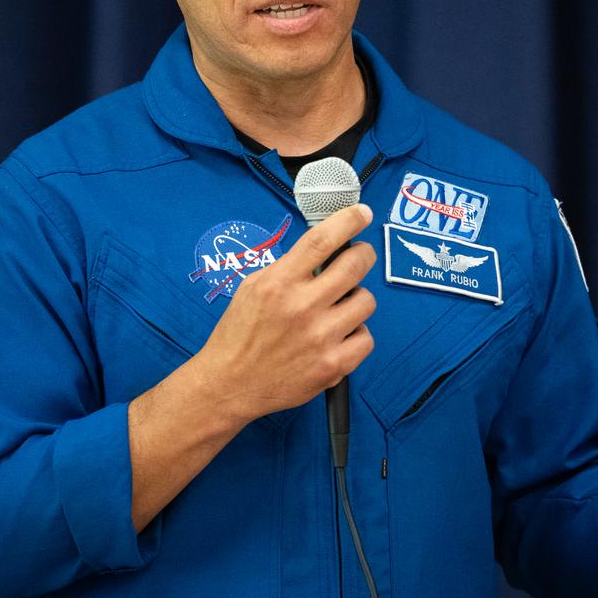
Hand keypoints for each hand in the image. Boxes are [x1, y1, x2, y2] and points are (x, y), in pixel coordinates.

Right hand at [195, 203, 376, 423]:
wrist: (231, 383)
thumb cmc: (240, 334)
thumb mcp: (252, 287)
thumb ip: (287, 267)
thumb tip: (324, 249)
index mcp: (279, 283)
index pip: (322, 240)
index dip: (349, 220)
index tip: (363, 214)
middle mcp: (302, 307)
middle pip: (355, 266)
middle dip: (364, 254)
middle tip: (360, 256)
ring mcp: (320, 338)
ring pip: (366, 301)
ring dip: (356, 298)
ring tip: (339, 306)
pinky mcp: (333, 366)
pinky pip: (366, 338)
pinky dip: (356, 333)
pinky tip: (339, 335)